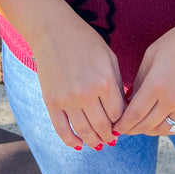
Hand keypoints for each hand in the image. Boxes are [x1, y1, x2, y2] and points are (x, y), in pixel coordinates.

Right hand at [29, 11, 125, 150]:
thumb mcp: (108, 57)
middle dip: (110, 135)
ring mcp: (67, 99)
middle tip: (112, 137)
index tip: (123, 123)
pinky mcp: (51, 101)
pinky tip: (78, 143)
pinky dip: (71, 140)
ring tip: (98, 143)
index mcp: (105, 81)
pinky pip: (61, 129)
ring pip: (84, 132)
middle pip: (103, 126)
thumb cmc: (85, 40)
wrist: (52, 30)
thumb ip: (116, 83)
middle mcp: (87, 93)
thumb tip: (120, 109)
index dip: (123, 121)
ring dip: (93, 141)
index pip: (119, 114)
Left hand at [113, 10, 174, 136]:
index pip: (134, 114)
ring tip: (141, 125)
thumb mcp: (152, 54)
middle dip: (132, 129)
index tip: (116, 127)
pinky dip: (168, 129)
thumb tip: (131, 99)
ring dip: (149, 130)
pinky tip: (161, 124)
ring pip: (163, 129)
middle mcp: (172, 99)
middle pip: (146, 126)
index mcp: (157, 84)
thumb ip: (140, 79)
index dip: (123, 124)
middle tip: (124, 128)